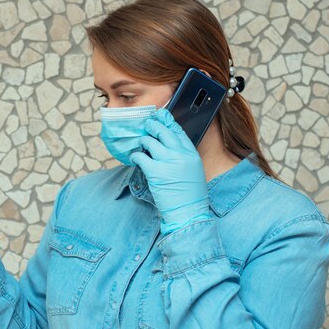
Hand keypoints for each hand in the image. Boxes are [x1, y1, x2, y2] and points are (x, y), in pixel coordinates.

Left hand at [129, 109, 210, 230]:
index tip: (161, 115)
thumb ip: (183, 156)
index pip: (178, 131)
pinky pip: (141, 157)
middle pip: (163, 132)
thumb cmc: (190, 195)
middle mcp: (180, 154)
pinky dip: (136, 156)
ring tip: (141, 144)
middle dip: (153, 126)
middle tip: (146, 124)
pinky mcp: (155, 172)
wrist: (189, 212)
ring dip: (143, 141)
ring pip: (150, 142)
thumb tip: (168, 146)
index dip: (167, 122)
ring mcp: (167, 162)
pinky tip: (135, 158)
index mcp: (191, 154)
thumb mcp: (193, 171)